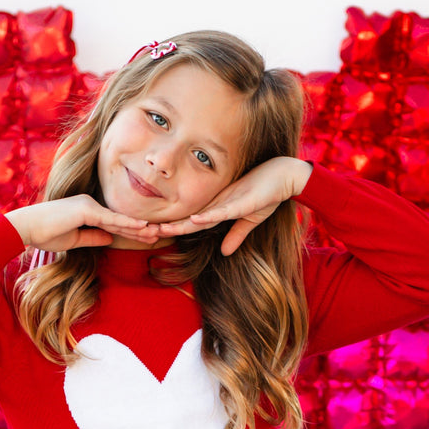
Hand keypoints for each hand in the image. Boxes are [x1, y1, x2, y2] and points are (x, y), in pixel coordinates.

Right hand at [5, 195, 160, 253]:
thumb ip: (93, 238)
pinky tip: (142, 226)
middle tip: (161, 234)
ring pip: (119, 220)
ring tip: (158, 232)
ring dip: (139, 227)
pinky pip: (111, 219)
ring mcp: (89, 205)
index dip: (131, 232)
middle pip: (121, 220)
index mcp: (88, 211)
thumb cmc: (46, 234)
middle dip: (141, 229)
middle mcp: (91, 205)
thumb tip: (111, 239)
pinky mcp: (87, 210)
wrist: (27, 228)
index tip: (148, 238)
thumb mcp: (74, 240)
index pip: (115, 224)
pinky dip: (127, 223)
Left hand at [156, 157, 310, 255]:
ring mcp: (227, 202)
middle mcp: (217, 204)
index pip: (191, 223)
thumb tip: (224, 252)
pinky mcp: (241, 201)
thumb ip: (235, 235)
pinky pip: (222, 211)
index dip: (173, 229)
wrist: (285, 176)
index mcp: (217, 209)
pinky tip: (194, 221)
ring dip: (181, 224)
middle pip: (188, 220)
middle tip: (143, 233)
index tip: (153, 235)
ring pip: (199, 217)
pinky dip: (208, 217)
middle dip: (168, 227)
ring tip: (161, 230)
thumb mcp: (249, 220)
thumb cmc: (267, 194)